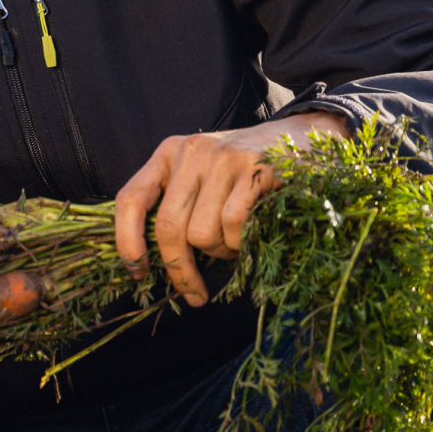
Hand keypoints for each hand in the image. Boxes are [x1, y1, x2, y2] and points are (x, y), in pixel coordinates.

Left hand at [114, 112, 350, 304]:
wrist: (305, 136)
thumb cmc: (249, 169)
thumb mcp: (205, 174)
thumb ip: (179, 202)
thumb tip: (156, 261)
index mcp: (170, 152)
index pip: (131, 199)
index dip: (127, 241)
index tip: (137, 273)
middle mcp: (192, 151)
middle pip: (168, 227)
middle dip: (180, 271)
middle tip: (195, 295)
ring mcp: (224, 158)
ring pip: (202, 233)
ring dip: (220, 253)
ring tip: (236, 243)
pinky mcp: (256, 168)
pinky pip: (234, 226)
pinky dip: (242, 244)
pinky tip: (253, 236)